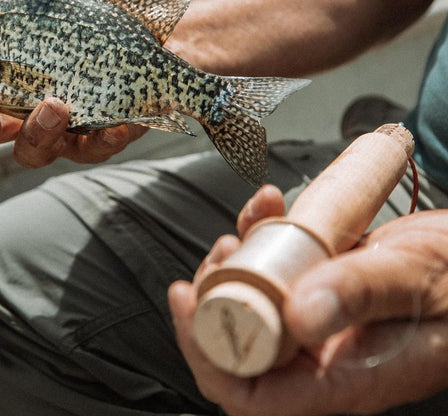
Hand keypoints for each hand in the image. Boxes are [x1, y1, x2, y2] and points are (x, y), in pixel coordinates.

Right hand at [0, 0, 145, 166]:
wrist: (152, 47)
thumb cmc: (96, 29)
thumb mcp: (73, 6)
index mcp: (6, 82)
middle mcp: (25, 113)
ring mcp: (61, 132)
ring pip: (35, 151)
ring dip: (38, 131)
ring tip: (54, 105)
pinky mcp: (100, 141)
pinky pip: (96, 150)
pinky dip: (103, 140)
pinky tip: (114, 127)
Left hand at [169, 185, 447, 415]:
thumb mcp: (414, 276)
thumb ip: (361, 294)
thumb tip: (298, 315)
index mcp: (345, 378)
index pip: (253, 394)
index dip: (208, 353)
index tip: (187, 298)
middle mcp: (323, 357)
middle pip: (239, 348)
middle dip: (213, 298)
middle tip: (220, 251)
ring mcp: (318, 323)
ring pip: (251, 307)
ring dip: (233, 265)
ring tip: (241, 228)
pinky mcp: (317, 289)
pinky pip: (274, 272)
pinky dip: (261, 237)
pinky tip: (269, 205)